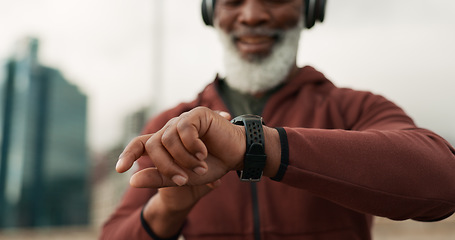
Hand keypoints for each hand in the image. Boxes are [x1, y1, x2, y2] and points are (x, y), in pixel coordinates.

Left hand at [116, 107, 245, 186]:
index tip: (121, 170)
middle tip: (183, 179)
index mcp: (165, 144)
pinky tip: (203, 153)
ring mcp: (182, 121)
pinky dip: (192, 146)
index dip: (128, 154)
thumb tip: (132, 180)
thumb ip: (159, 178)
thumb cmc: (211, 165)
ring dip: (183, 159)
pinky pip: (184, 129)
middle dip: (164, 166)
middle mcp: (170, 130)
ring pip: (167, 139)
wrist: (236, 156)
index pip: (139, 144)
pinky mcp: (197, 114)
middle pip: (152, 145)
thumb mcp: (183, 178)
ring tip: (200, 166)